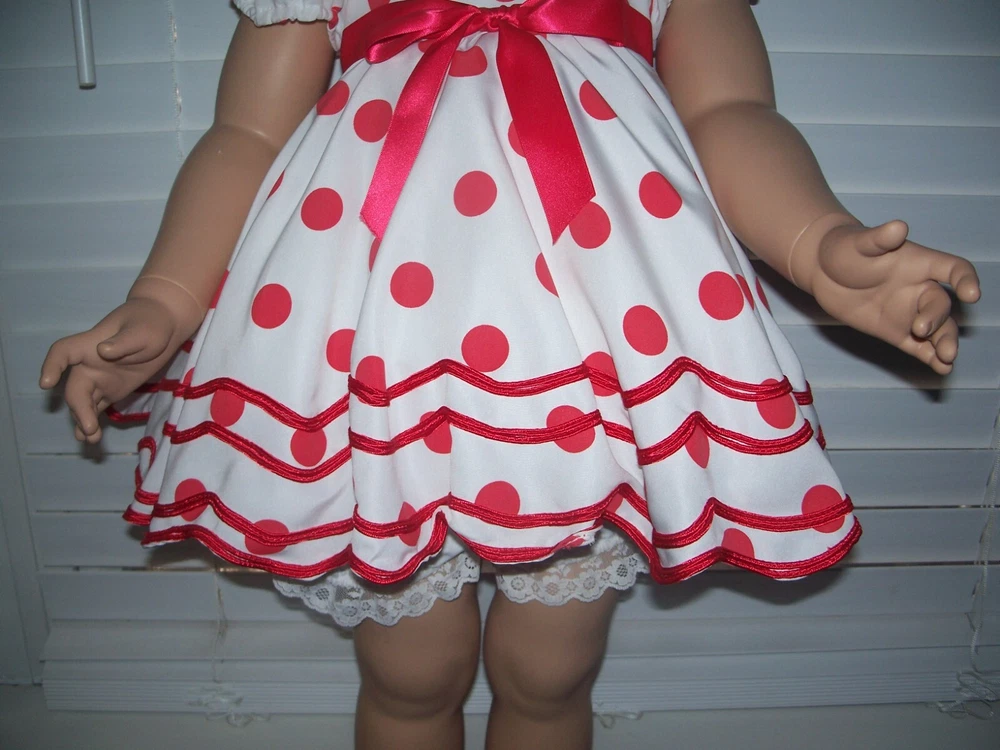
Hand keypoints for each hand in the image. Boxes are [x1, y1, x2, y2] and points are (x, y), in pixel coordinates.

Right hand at [39, 298, 186, 443]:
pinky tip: (91, 438)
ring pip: (83, 401)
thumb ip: (123, 342)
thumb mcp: (142, 330)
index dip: (52, 366)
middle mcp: (89, 364)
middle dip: (79, 409)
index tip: (46, 384)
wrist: (164, 327)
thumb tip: (103, 351)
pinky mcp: (111, 390)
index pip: (63, 352)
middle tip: (90, 428)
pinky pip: (96, 407)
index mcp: (90, 344)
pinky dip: (92, 421)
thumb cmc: (150, 322)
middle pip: (75, 388)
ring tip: (90, 439)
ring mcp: (99, 378)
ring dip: (84, 420)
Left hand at [809, 220, 981, 374]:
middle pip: (941, 305)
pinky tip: (941, 369)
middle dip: (937, 318)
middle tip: (921, 328)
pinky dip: (930, 358)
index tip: (972, 295)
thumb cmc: (845, 249)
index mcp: (920, 263)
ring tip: (946, 358)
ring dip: (944, 343)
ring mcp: (909, 312)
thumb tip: (899, 227)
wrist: (822, 270)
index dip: (966, 280)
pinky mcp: (895, 332)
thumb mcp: (859, 242)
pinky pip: (919, 347)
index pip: (954, 269)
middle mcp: (920, 289)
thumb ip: (879, 238)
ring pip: (937, 330)